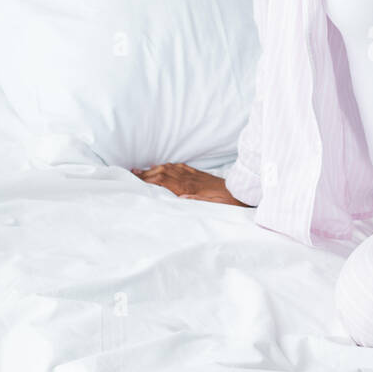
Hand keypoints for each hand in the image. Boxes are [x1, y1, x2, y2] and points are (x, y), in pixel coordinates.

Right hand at [130, 163, 248, 204]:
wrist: (240, 193)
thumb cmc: (224, 203)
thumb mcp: (209, 205)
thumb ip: (195, 202)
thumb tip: (180, 199)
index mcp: (188, 188)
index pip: (163, 181)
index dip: (148, 180)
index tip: (135, 179)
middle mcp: (189, 179)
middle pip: (163, 172)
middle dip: (147, 173)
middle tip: (132, 173)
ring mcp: (194, 175)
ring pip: (170, 168)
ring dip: (155, 168)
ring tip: (142, 170)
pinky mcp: (199, 174)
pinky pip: (181, 167)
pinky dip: (169, 166)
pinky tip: (164, 167)